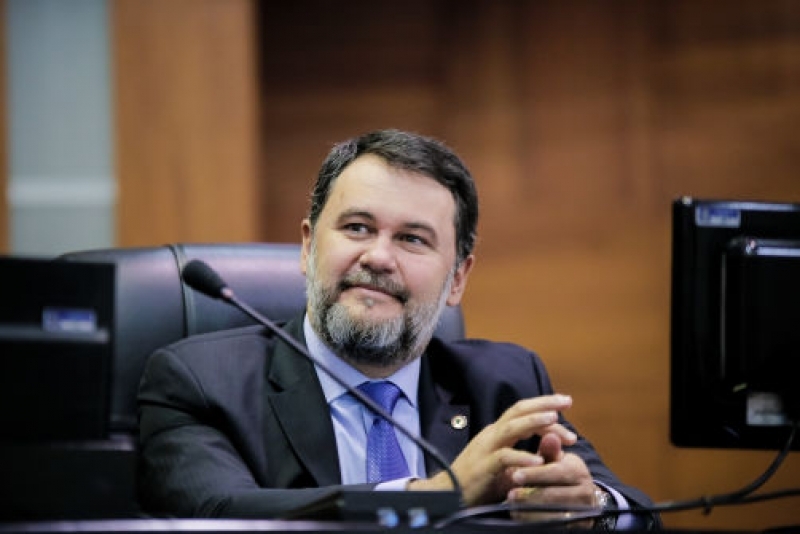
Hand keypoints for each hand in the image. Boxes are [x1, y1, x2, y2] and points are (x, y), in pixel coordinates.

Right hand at [408, 394, 576, 505]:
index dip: (543, 405)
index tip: (564, 404)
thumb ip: (532, 455)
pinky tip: (538, 462)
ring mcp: (486, 448)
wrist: (449, 495)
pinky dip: (522, 458)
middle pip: (518, 410)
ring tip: (554, 420)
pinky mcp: (483, 466)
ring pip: (511, 428)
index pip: (522, 411)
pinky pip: (504, 457)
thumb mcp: (511, 467)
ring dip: (534, 422)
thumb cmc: (481, 481)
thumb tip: (556, 444)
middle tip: (566, 401)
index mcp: (498, 432)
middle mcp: (492, 434)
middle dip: (544, 404)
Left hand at [506, 432, 596, 527]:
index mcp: (578, 470)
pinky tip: (522, 517)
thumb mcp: (554, 460)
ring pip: (555, 512)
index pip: (554, 472)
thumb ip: (549, 450)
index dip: (534, 474)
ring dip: (531, 511)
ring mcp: (584, 509)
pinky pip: (556, 524)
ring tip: (513, 507)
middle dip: (530, 495)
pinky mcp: (581, 524)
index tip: (514, 475)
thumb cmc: (559, 472)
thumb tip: (550, 435)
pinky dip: (537, 521)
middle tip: (510, 495)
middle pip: (554, 494)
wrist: (580, 497)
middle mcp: (585, 490)